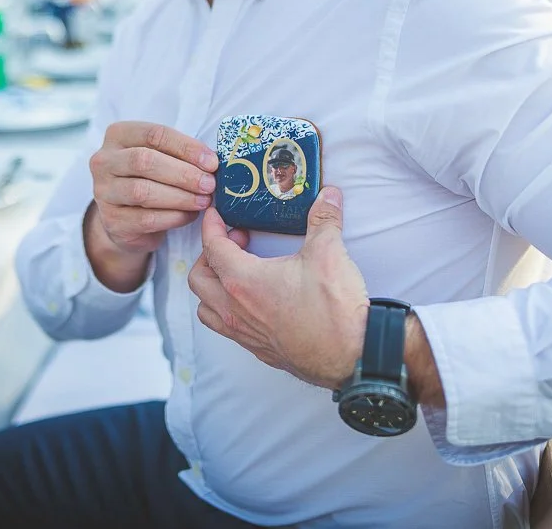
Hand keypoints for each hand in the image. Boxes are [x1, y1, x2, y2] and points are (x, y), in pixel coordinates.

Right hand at [85, 121, 219, 289]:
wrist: (126, 219)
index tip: (212, 162)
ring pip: (143, 191)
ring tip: (204, 200)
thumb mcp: (162, 158)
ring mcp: (103, 192)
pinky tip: (190, 215)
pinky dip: (173, 217)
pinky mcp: (111, 221)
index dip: (186, 147)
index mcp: (118, 135)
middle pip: (145, 161)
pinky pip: (146, 219)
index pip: (153, 134)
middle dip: (184, 174)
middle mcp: (104, 161)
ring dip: (181, 197)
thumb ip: (180, 154)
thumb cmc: (151, 179)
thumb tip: (212, 162)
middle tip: (210, 184)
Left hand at [189, 186, 368, 389]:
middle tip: (234, 242)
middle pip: (199, 278)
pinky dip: (227, 310)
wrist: (352, 356)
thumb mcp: (328, 253)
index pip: (212, 247)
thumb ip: (324, 219)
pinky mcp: (259, 349)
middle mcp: (236, 309)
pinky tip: (252, 300)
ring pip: (207, 308)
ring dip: (212, 286)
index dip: (210, 226)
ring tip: (236, 272)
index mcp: (243, 281)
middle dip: (209, 255)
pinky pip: (226, 328)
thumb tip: (327, 196)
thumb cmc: (334, 309)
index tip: (215, 215)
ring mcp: (245, 333)